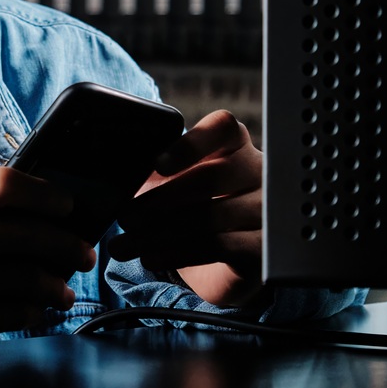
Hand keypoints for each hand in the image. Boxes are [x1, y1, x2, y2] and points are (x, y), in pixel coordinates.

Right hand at [0, 164, 93, 337]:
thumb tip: (26, 183)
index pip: (6, 184)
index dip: (47, 194)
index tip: (68, 206)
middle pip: (27, 233)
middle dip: (66, 245)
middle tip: (83, 253)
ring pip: (27, 278)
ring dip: (55, 286)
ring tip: (62, 289)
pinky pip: (12, 312)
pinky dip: (32, 312)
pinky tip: (35, 310)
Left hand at [105, 110, 264, 307]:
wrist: (227, 258)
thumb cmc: (196, 209)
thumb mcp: (176, 184)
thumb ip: (155, 172)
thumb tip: (119, 176)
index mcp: (235, 145)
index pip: (222, 129)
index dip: (190, 144)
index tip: (157, 165)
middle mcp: (259, 172)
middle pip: (211, 177)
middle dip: (160, 200)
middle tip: (124, 217)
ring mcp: (267, 211)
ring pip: (210, 217)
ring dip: (158, 233)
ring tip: (124, 246)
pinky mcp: (263, 248)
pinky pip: (218, 246)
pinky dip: (178, 253)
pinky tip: (150, 257)